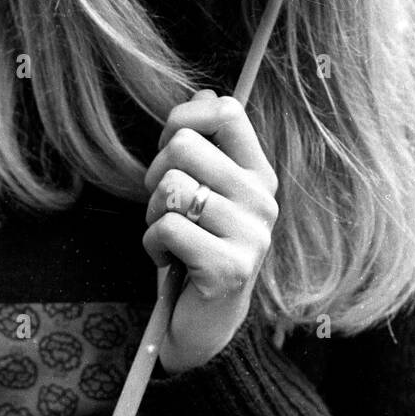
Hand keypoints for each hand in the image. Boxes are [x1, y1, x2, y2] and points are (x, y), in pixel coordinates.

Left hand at [143, 89, 278, 373]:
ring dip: (153, 215)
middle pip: (183, 146)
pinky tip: (169, 261)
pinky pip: (167, 228)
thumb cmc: (197, 247)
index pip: (226, 111)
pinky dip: (153, 245)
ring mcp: (250, 234)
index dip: (183, 118)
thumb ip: (206, 145)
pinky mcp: (229, 267)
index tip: (169, 148)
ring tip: (170, 236)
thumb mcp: (203, 191)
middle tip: (165, 206)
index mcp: (258, 173)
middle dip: (155, 175)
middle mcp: (262, 199)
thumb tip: (205, 92)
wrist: (206, 323)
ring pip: (171, 187)